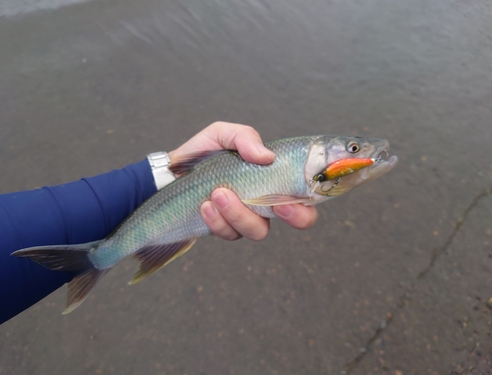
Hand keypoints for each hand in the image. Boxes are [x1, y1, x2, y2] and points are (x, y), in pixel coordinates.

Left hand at [168, 122, 317, 240]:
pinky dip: (218, 220)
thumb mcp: (223, 134)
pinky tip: (205, 205)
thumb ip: (245, 138)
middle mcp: (267, 200)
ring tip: (217, 193)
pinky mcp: (226, 229)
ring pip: (259, 230)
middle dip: (294, 217)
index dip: (312, 200)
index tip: (292, 198)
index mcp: (275, 177)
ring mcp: (247, 217)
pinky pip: (231, 233)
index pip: (308, 193)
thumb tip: (266, 156)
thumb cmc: (203, 152)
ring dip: (241, 214)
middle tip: (276, 205)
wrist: (171, 173)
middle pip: (300, 220)